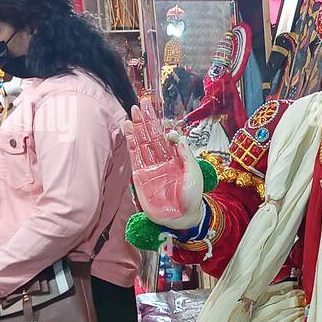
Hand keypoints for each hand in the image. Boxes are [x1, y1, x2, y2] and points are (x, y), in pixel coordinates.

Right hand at [124, 97, 204, 229]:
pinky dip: (130, 143)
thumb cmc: (192, 197)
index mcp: (176, 158)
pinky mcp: (140, 176)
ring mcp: (150, 167)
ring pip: (141, 143)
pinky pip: (135, 157)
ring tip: (132, 113)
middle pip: (151, 136)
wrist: (183, 217)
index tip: (155, 112)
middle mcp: (162, 160)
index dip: (160, 125)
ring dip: (136, 128)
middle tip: (140, 104)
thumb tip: (176, 136)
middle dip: (146, 121)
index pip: (165, 137)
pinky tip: (128, 131)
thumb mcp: (194, 173)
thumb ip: (185, 155)